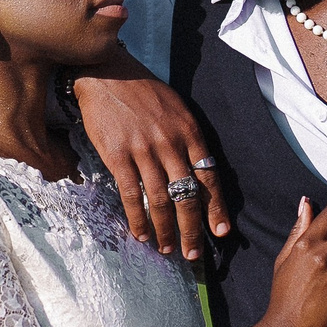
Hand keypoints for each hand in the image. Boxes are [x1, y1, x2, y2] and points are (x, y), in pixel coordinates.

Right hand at [68, 56, 231, 259]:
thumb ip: (186, 138)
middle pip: (187, 196)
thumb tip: (195, 172)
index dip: (216, 208)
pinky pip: (130, 194)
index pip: (209, 177)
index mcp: (189, 132)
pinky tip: (141, 234)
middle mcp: (170, 143)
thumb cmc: (142, 91)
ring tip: (167, 248)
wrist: (106, 72)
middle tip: (193, 253)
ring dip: (165, 230)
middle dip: (193, 230)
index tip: (220, 232)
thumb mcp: (175, 108)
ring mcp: (143, 150)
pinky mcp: (117, 155)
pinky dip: (137, 218)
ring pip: (160, 200)